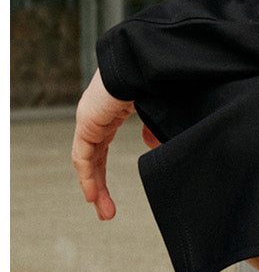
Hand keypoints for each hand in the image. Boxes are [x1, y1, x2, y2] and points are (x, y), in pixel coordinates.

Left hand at [71, 69, 152, 220]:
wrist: (151, 61)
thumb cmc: (162, 78)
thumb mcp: (163, 110)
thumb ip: (157, 129)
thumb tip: (152, 146)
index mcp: (117, 106)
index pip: (104, 144)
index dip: (106, 170)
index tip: (109, 193)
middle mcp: (101, 112)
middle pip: (95, 155)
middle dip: (101, 185)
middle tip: (107, 209)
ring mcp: (92, 115)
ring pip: (88, 158)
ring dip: (94, 186)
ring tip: (103, 210)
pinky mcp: (88, 120)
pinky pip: (83, 154)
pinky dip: (87, 175)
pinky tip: (93, 195)